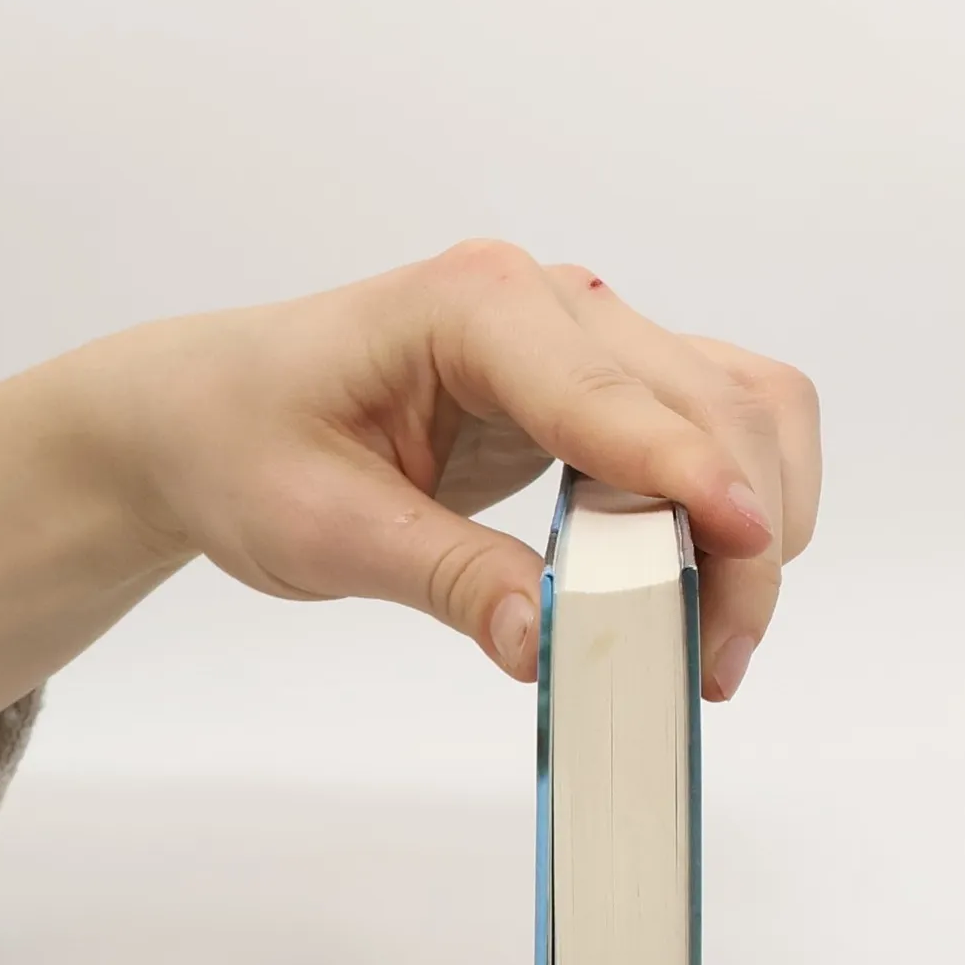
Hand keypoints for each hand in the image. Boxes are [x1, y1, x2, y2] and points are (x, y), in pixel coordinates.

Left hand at [0, 242, 820, 799]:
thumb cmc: (243, 444)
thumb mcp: (324, 528)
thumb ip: (446, 576)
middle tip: (713, 663)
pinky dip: (728, 504)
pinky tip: (699, 584)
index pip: (616, 396)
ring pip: (737, 406)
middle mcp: (546, 302)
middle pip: (710, 404)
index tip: (750, 551)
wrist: (207, 416)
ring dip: (757, 517)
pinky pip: (706, 427)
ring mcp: (581, 337)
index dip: (692, 478)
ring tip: (715, 639)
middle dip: (741, 534)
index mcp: (472, 306)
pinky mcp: (593, 385)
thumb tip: (548, 643)